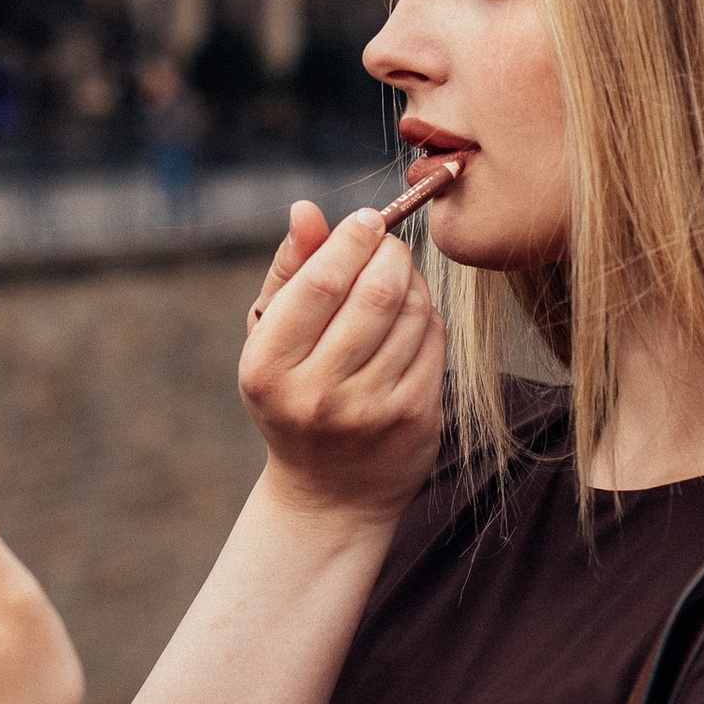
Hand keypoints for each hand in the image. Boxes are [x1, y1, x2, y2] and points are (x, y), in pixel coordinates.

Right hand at [240, 200, 443, 524]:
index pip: (321, 281)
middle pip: (376, 291)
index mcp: (268, 367)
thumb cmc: (294, 396)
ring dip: (413, 282)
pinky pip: (435, 341)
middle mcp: (316, 393)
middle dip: (391, 253)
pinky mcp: (415, 419)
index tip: (367, 220)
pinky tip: (412, 320)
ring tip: (398, 282)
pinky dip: (429, 317)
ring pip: (414, 312)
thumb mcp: (272, 340)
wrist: (329, 494)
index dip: (351, 239)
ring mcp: (370, 410)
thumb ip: (290, 272)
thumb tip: (306, 209)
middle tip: (389, 245)